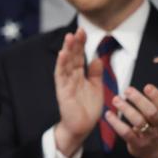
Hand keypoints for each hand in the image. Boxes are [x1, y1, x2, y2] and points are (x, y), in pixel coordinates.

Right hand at [53, 28, 103, 156]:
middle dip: (75, 43)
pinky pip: (61, 76)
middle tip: (78, 30)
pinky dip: (61, 65)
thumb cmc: (87, 108)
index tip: (83, 31)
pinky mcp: (62, 91)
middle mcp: (71, 76)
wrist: (82, 127)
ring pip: (66, 63)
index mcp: (80, 75)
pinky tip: (62, 54)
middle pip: (72, 56)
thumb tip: (96, 58)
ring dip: (67, 50)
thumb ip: (95, 74)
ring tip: (69, 37)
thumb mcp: (96, 88)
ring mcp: (66, 83)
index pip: (79, 56)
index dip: (81, 44)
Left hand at [105, 82, 157, 157]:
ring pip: (138, 122)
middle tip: (127, 90)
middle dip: (139, 100)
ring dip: (126, 110)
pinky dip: (116, 124)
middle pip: (151, 113)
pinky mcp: (137, 144)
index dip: (157, 96)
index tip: (147, 86)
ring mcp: (148, 136)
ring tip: (116, 100)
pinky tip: (109, 115)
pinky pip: (126, 133)